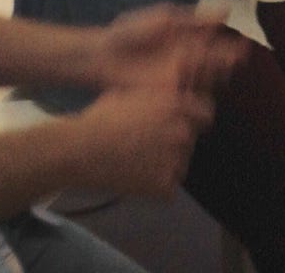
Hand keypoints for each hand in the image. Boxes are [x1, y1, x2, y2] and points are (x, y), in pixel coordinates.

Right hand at [74, 84, 215, 198]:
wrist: (79, 149)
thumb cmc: (98, 119)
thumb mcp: (131, 94)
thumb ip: (156, 98)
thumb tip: (167, 97)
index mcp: (176, 105)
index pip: (205, 114)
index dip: (193, 121)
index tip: (180, 128)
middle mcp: (182, 130)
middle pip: (190, 141)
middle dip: (174, 145)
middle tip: (147, 150)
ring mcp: (176, 158)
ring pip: (180, 166)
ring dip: (165, 168)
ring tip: (136, 166)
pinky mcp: (164, 184)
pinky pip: (168, 190)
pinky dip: (155, 190)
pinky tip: (135, 182)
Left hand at [94, 4, 244, 98]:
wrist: (102, 54)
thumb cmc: (131, 32)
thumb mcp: (166, 19)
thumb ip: (195, 19)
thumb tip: (227, 9)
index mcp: (187, 41)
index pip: (214, 45)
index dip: (229, 46)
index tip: (244, 44)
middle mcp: (186, 62)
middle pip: (213, 64)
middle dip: (226, 62)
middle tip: (238, 59)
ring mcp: (177, 80)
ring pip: (204, 81)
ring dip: (215, 77)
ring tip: (225, 72)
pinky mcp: (167, 95)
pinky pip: (188, 97)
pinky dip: (198, 96)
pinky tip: (205, 91)